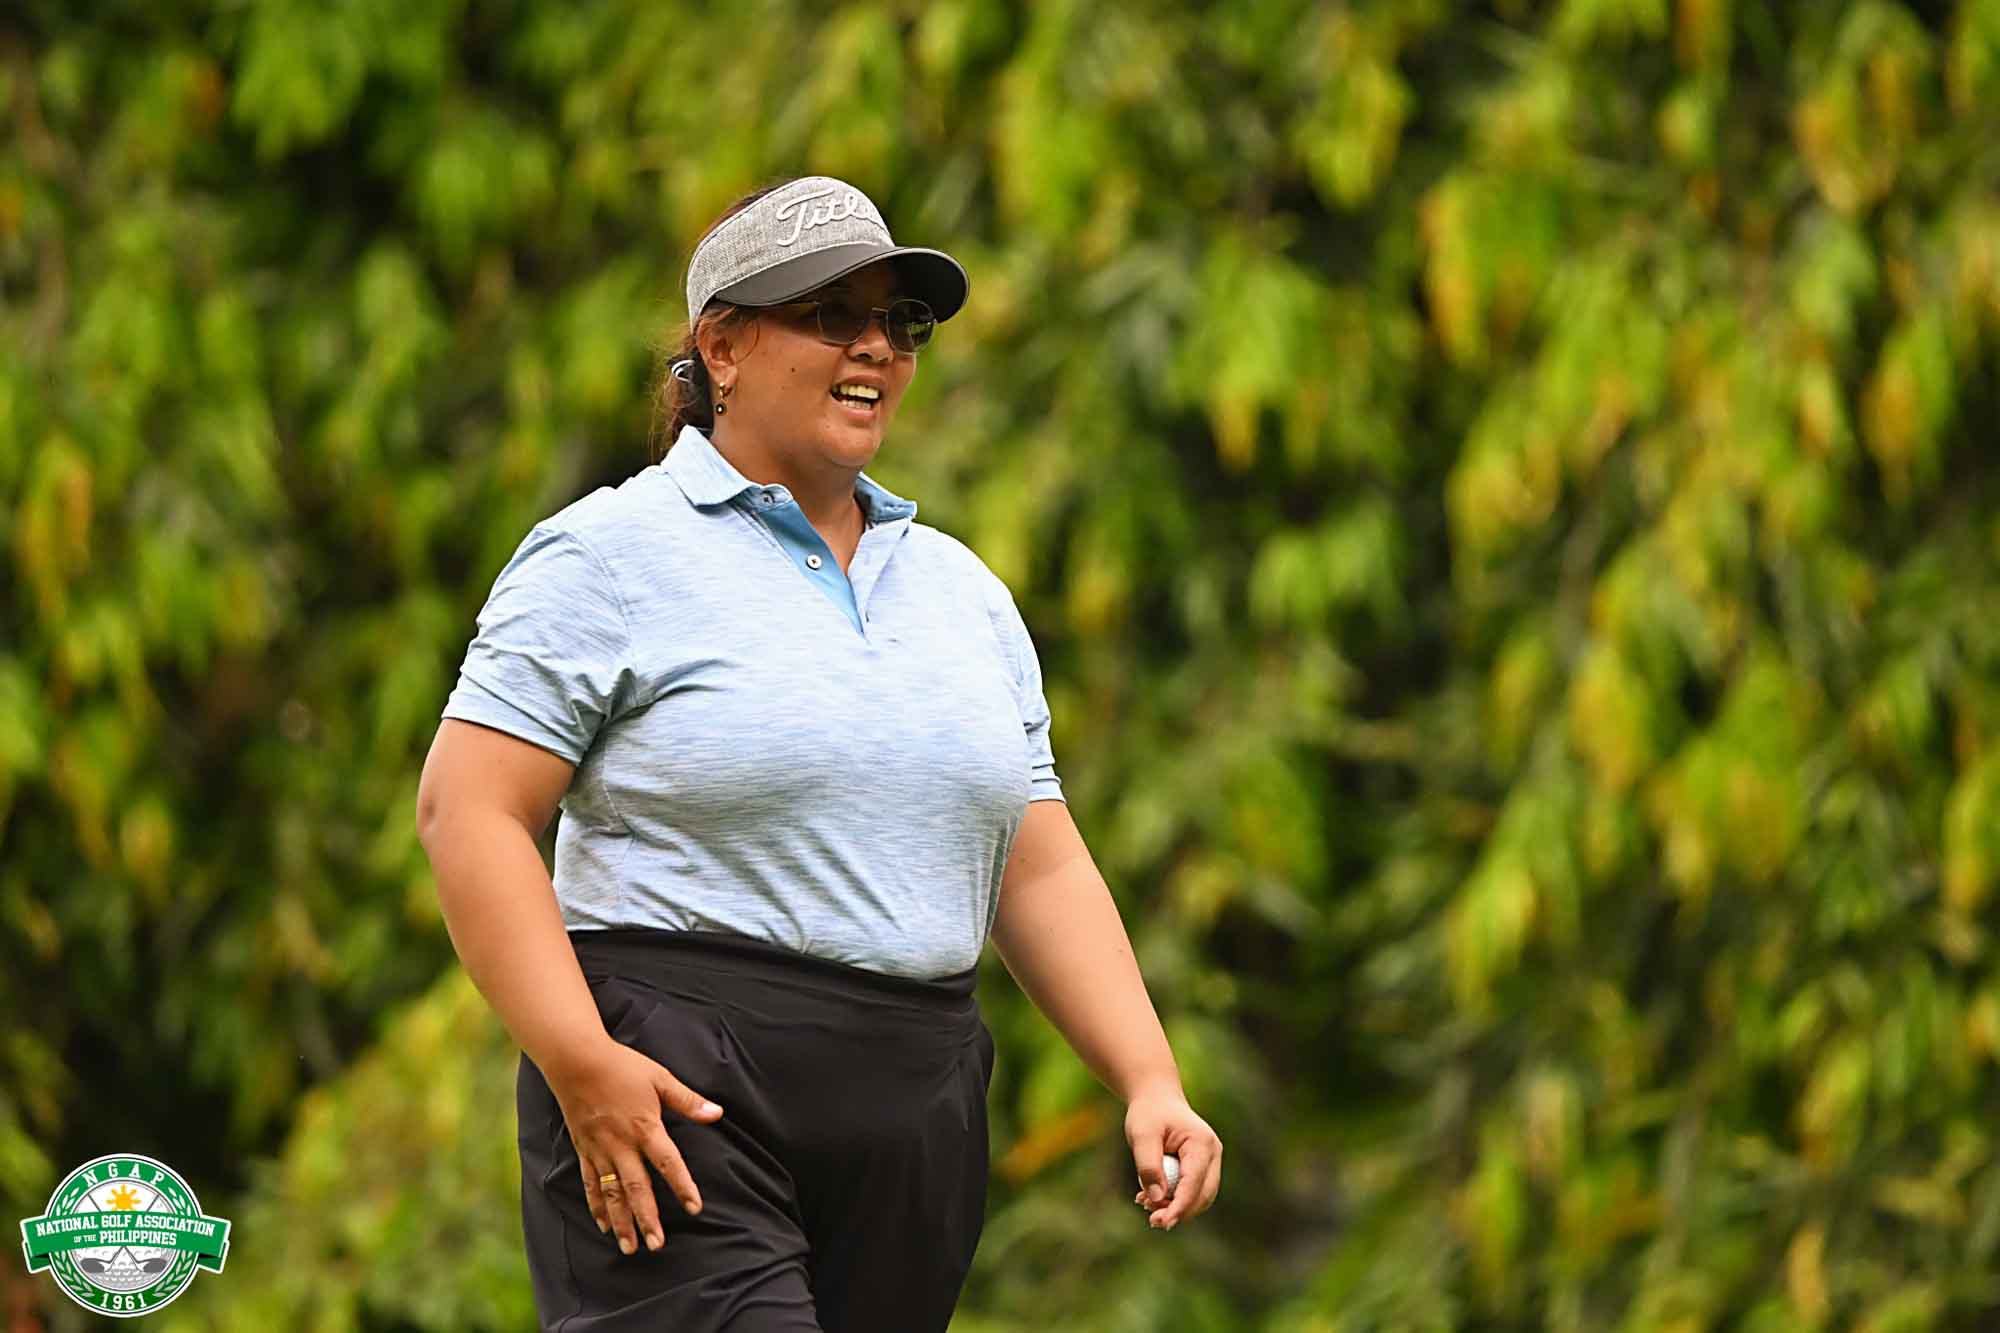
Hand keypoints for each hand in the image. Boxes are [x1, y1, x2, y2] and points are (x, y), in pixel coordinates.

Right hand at [542, 1037, 723, 1255]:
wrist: (577, 1060)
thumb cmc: (622, 1066)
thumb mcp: (660, 1078)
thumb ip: (688, 1100)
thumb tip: (717, 1113)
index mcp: (645, 1127)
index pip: (669, 1163)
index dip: (682, 1186)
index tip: (695, 1207)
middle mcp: (621, 1144)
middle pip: (637, 1188)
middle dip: (647, 1218)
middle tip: (656, 1245)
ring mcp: (600, 1150)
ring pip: (611, 1193)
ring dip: (621, 1221)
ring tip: (629, 1246)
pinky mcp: (584, 1149)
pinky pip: (590, 1183)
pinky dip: (596, 1205)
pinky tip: (603, 1224)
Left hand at [1124, 1087, 1220, 1229]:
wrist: (1156, 1099)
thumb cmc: (1149, 1113)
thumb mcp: (1142, 1135)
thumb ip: (1149, 1166)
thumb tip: (1157, 1199)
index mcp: (1201, 1143)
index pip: (1194, 1183)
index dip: (1180, 1207)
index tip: (1162, 1222)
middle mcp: (1212, 1153)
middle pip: (1203, 1195)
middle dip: (1180, 1212)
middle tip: (1152, 1221)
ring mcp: (1210, 1161)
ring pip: (1200, 1197)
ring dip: (1176, 1207)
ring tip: (1145, 1203)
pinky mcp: (1201, 1167)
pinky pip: (1192, 1191)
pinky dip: (1174, 1200)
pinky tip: (1150, 1197)